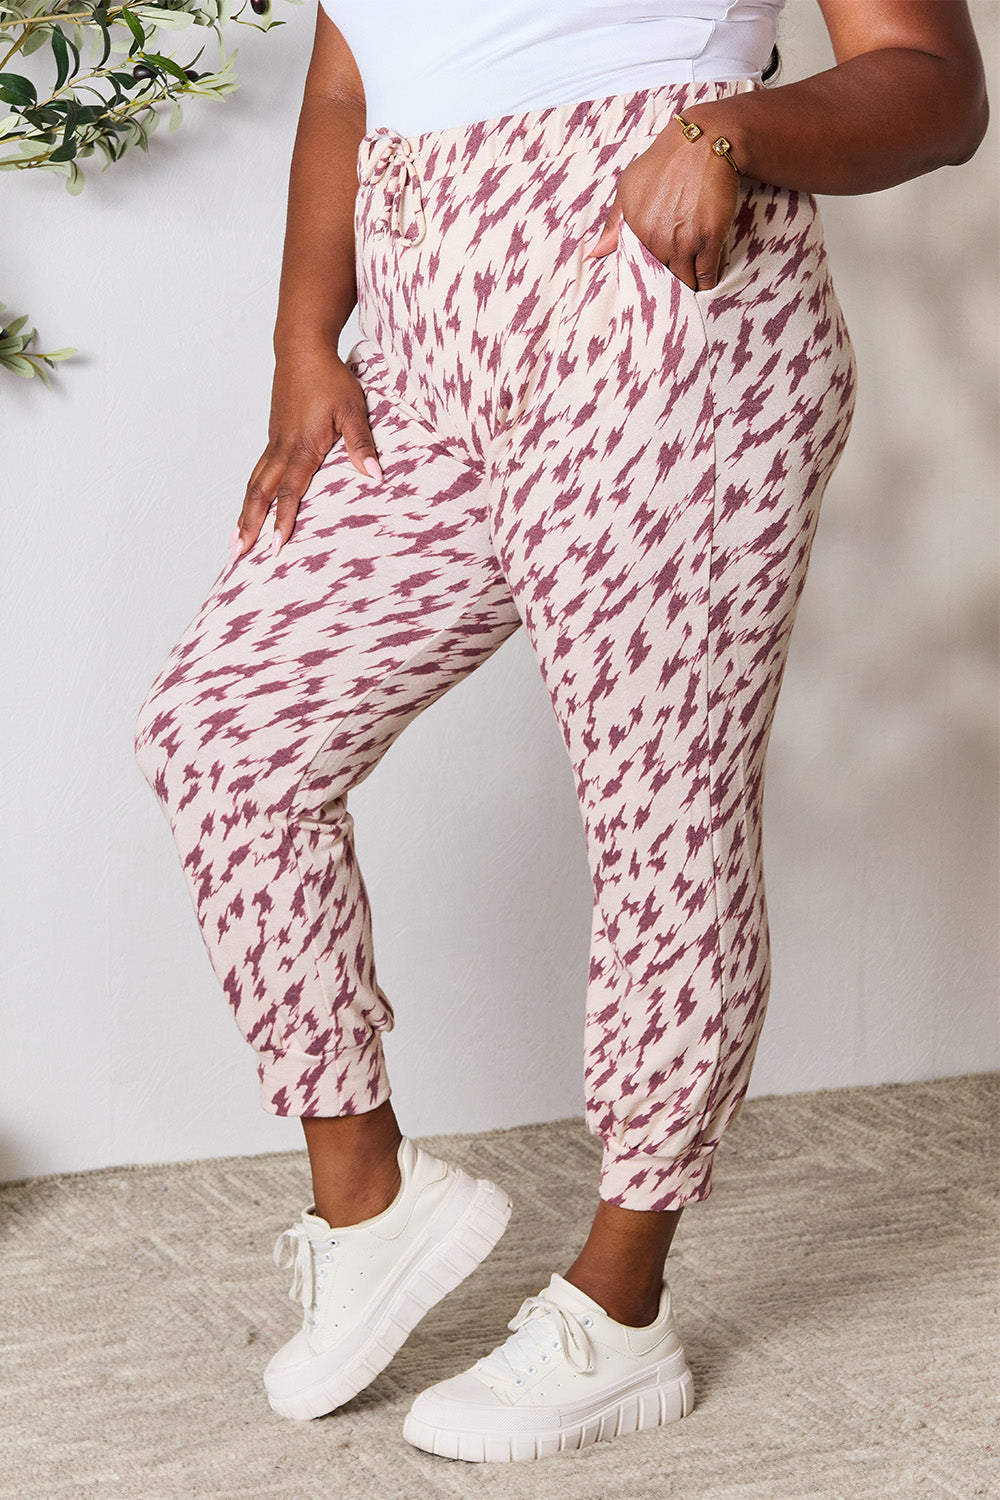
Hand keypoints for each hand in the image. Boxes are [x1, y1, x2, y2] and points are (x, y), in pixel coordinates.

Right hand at [234, 344, 380, 559]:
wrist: (302, 350)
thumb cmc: (331, 379)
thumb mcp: (353, 410)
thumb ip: (361, 444)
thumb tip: (375, 476)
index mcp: (302, 447)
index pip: (290, 492)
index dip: (282, 521)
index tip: (275, 548)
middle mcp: (282, 449)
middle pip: (260, 494)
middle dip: (248, 526)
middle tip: (236, 555)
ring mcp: (274, 442)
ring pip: (254, 484)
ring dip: (244, 514)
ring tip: (235, 540)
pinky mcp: (273, 436)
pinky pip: (258, 472)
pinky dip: (251, 494)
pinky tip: (250, 507)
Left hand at [585, 123, 740, 291]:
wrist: (703, 143)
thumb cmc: (664, 162)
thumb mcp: (628, 186)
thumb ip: (613, 224)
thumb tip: (594, 253)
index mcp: (636, 232)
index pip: (640, 273)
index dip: (649, 280)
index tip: (654, 281)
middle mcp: (658, 241)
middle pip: (663, 282)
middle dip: (669, 287)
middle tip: (674, 286)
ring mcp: (684, 243)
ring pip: (685, 283)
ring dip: (689, 286)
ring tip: (691, 283)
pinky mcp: (710, 240)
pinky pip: (708, 277)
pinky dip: (707, 281)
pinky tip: (707, 276)